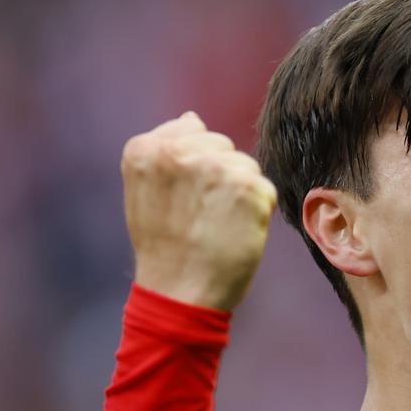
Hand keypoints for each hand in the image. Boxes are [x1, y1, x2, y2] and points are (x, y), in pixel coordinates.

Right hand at [122, 111, 277, 310]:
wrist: (179, 293)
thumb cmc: (165, 246)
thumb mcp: (146, 190)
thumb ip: (166, 151)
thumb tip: (193, 117)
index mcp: (145, 149)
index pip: (192, 131)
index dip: (195, 168)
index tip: (183, 200)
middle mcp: (178, 152)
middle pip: (223, 146)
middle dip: (220, 176)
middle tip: (200, 216)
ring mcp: (214, 167)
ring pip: (246, 165)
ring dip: (241, 193)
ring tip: (215, 224)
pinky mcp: (248, 187)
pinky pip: (265, 189)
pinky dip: (258, 211)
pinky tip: (235, 232)